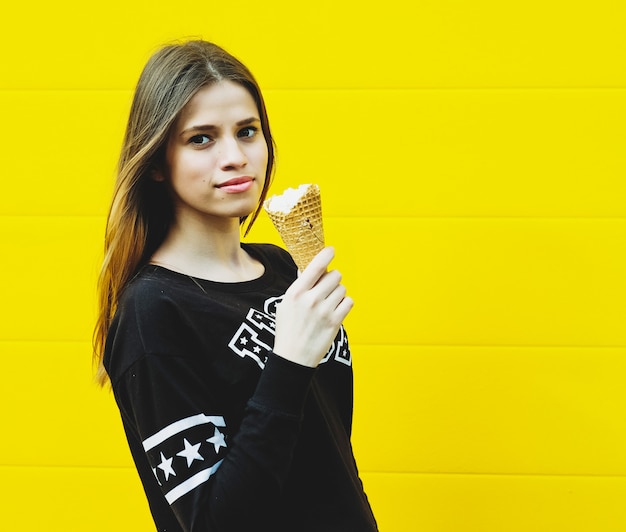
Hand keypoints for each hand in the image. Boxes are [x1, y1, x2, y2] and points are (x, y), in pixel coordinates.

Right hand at [273, 247, 353, 367]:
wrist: (293, 357)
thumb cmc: (288, 328)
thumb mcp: (286, 303)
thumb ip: (299, 286)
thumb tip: (310, 267)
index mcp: (295, 292)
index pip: (316, 266)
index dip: (326, 254)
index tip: (331, 250)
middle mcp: (310, 299)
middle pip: (334, 275)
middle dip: (332, 279)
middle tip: (326, 289)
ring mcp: (324, 311)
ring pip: (342, 288)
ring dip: (338, 293)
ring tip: (328, 303)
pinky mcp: (335, 322)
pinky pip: (349, 302)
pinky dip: (344, 304)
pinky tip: (335, 311)